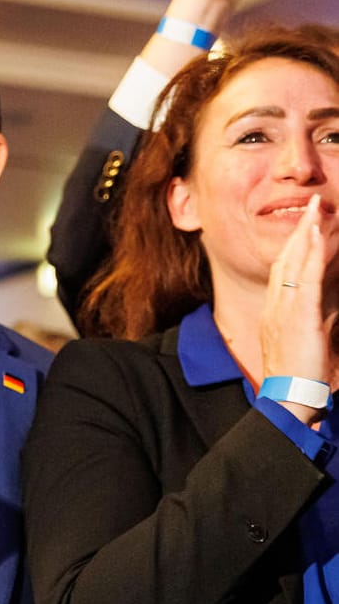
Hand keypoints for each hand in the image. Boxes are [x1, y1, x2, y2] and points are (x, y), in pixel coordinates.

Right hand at [261, 193, 338, 420]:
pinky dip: (310, 253)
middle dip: (298, 231)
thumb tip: (329, 305)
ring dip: (305, 233)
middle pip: (284, 260)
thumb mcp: (305, 342)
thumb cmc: (298, 376)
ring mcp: (284, 308)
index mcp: (275, 311)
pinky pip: (304, 277)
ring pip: (293, 263)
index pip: (282, 271)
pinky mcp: (299, 315)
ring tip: (315, 210)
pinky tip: (315, 235)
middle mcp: (275, 305)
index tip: (305, 227)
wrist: (288, 396)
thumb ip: (314, 319)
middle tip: (310, 206)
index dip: (294, 246)